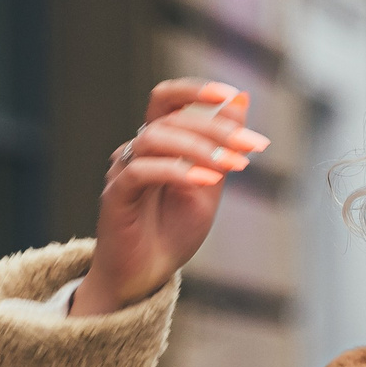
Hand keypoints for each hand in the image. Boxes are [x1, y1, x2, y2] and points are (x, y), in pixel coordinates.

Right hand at [73, 79, 270, 315]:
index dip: (194, 90)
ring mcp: (123, 171)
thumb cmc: (172, 232)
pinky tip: (204, 181)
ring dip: (198, 148)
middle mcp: (136, 150)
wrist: (146, 276)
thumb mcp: (208, 187)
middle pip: (170, 118)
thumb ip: (221, 148)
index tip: (231, 94)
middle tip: (250, 146)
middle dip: (215, 128)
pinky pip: (140, 172)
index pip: (167, 99)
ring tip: (231, 165)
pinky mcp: (115, 196)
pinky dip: (175, 171)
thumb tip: (241, 102)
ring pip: (155, 138)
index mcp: (157, 144)